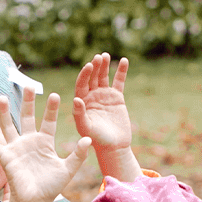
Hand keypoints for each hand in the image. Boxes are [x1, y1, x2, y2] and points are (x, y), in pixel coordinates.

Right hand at [0, 91, 89, 201]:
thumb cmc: (51, 186)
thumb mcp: (68, 170)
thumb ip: (78, 155)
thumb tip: (88, 140)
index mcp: (45, 142)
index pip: (48, 121)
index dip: (51, 109)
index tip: (55, 95)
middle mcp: (29, 142)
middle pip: (27, 117)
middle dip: (28, 102)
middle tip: (28, 86)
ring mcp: (17, 149)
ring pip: (9, 126)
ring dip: (5, 113)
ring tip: (2, 97)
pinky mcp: (7, 158)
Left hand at [71, 52, 143, 173]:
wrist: (114, 146)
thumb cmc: (97, 139)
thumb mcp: (86, 127)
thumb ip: (80, 114)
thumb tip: (77, 99)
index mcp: (82, 101)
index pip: (82, 84)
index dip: (85, 74)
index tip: (89, 65)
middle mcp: (91, 96)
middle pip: (92, 77)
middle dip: (95, 67)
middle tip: (98, 57)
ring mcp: (104, 95)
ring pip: (103, 77)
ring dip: (104, 66)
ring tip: (105, 55)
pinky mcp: (116, 97)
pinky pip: (119, 81)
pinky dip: (121, 71)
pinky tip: (124, 60)